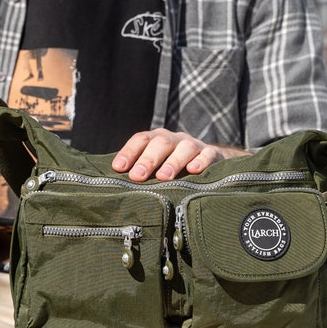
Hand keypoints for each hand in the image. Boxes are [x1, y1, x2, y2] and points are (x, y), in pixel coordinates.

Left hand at [111, 129, 250, 181]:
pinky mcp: (212, 154)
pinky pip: (208, 155)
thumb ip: (140, 173)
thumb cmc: (173, 169)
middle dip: (148, 159)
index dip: (129, 152)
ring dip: (173, 162)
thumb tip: (113, 187)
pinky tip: (193, 171)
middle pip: (161, 143)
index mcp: (157, 140)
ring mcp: (194, 145)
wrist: (209, 163)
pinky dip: (201, 161)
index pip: (141, 140)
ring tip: (164, 177)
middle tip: (138, 176)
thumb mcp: (156, 168)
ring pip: (184, 148)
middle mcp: (174, 139)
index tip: (118, 167)